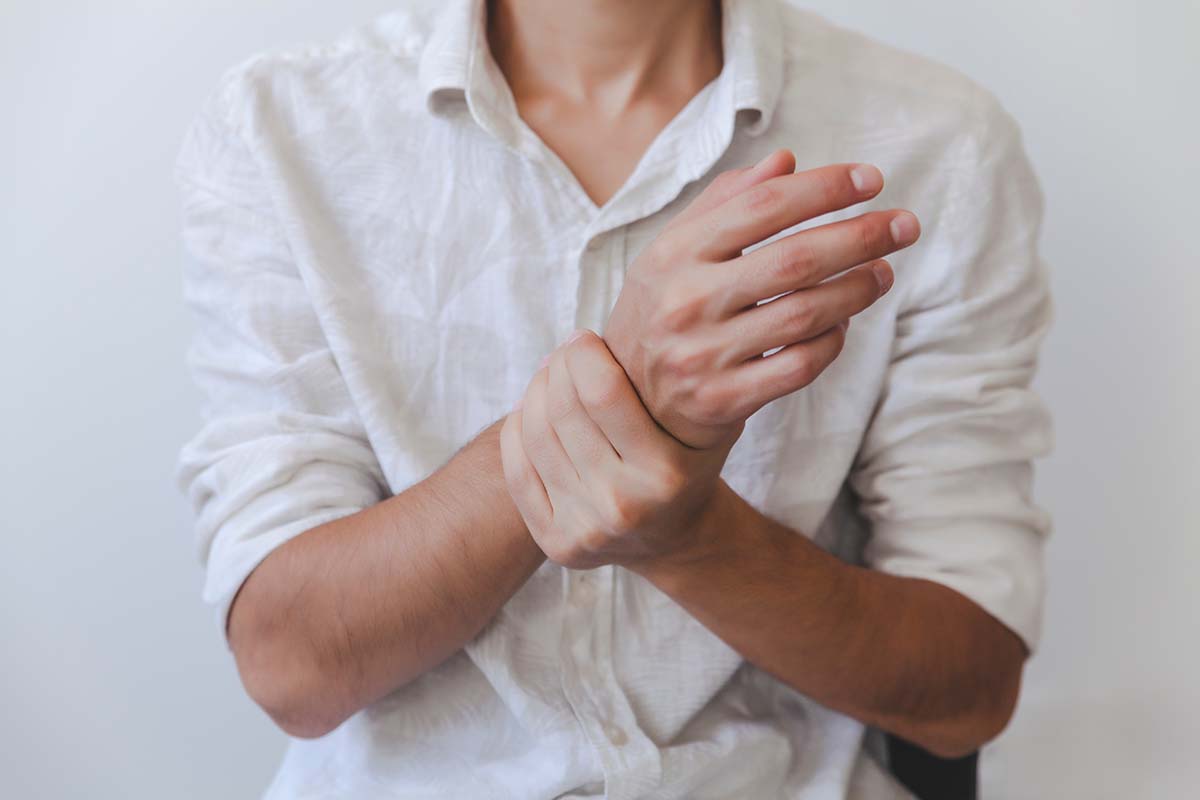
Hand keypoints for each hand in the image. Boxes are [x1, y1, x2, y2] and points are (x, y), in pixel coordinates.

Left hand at [500, 329, 729, 568]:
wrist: (677, 536)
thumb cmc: (690, 462)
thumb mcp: (710, 421)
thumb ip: (686, 377)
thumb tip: (632, 324)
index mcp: (664, 472)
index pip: (601, 392)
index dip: (582, 353)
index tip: (584, 339)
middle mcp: (623, 504)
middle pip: (563, 409)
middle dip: (557, 366)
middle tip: (565, 354)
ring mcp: (586, 528)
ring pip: (535, 433)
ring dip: (535, 391)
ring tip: (550, 376)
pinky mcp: (557, 542)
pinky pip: (518, 469)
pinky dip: (517, 429)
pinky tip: (532, 411)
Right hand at [604, 149, 920, 448]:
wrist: (629, 402)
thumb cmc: (663, 311)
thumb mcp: (674, 252)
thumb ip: (725, 203)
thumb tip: (786, 161)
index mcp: (674, 253)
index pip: (763, 206)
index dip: (824, 189)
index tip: (871, 179)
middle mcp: (686, 301)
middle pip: (795, 260)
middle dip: (860, 236)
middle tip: (904, 224)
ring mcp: (704, 354)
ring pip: (805, 314)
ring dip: (857, 289)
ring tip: (882, 272)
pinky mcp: (724, 399)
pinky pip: (800, 366)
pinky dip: (833, 341)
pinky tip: (845, 322)